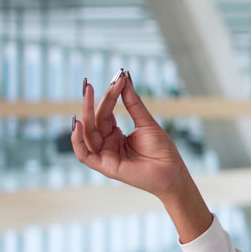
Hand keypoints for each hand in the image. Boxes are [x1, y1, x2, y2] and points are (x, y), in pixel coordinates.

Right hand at [71, 70, 187, 200]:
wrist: (172, 172)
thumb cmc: (162, 150)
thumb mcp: (146, 122)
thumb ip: (133, 103)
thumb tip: (124, 80)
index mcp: (115, 134)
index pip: (105, 113)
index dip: (108, 96)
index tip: (117, 79)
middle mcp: (107, 144)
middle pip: (93, 121)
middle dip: (90, 102)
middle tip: (88, 84)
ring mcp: (105, 155)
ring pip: (87, 134)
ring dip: (85, 114)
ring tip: (86, 95)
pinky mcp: (105, 167)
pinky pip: (84, 155)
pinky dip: (78, 140)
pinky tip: (78, 124)